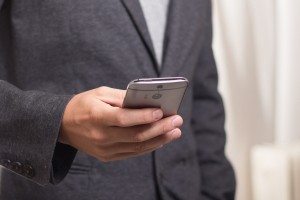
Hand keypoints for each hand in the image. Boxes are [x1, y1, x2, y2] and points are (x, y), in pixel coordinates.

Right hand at [60, 86, 182, 161]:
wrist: (63, 125)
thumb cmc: (83, 104)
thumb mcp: (100, 93)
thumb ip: (122, 98)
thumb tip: (146, 101)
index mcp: (97, 116)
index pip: (123, 118)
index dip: (144, 116)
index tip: (162, 112)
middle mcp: (101, 136)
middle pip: (135, 135)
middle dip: (160, 128)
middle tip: (177, 120)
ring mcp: (104, 149)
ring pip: (137, 147)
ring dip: (159, 139)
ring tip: (175, 131)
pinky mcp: (107, 156)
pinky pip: (132, 153)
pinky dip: (149, 147)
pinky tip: (161, 139)